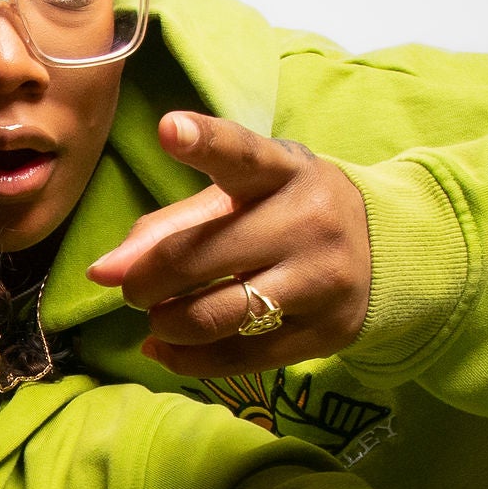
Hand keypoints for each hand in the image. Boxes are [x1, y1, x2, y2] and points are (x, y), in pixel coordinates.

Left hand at [82, 111, 372, 375]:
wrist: (384, 250)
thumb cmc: (287, 213)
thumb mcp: (239, 198)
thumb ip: (169, 225)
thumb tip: (103, 272)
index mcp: (283, 171)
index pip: (240, 155)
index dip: (204, 142)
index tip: (168, 129)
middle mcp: (309, 221)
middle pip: (199, 257)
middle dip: (145, 282)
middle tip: (133, 290)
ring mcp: (322, 279)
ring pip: (215, 316)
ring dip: (166, 324)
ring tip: (159, 318)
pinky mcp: (326, 332)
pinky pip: (238, 358)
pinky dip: (188, 359)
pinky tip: (167, 349)